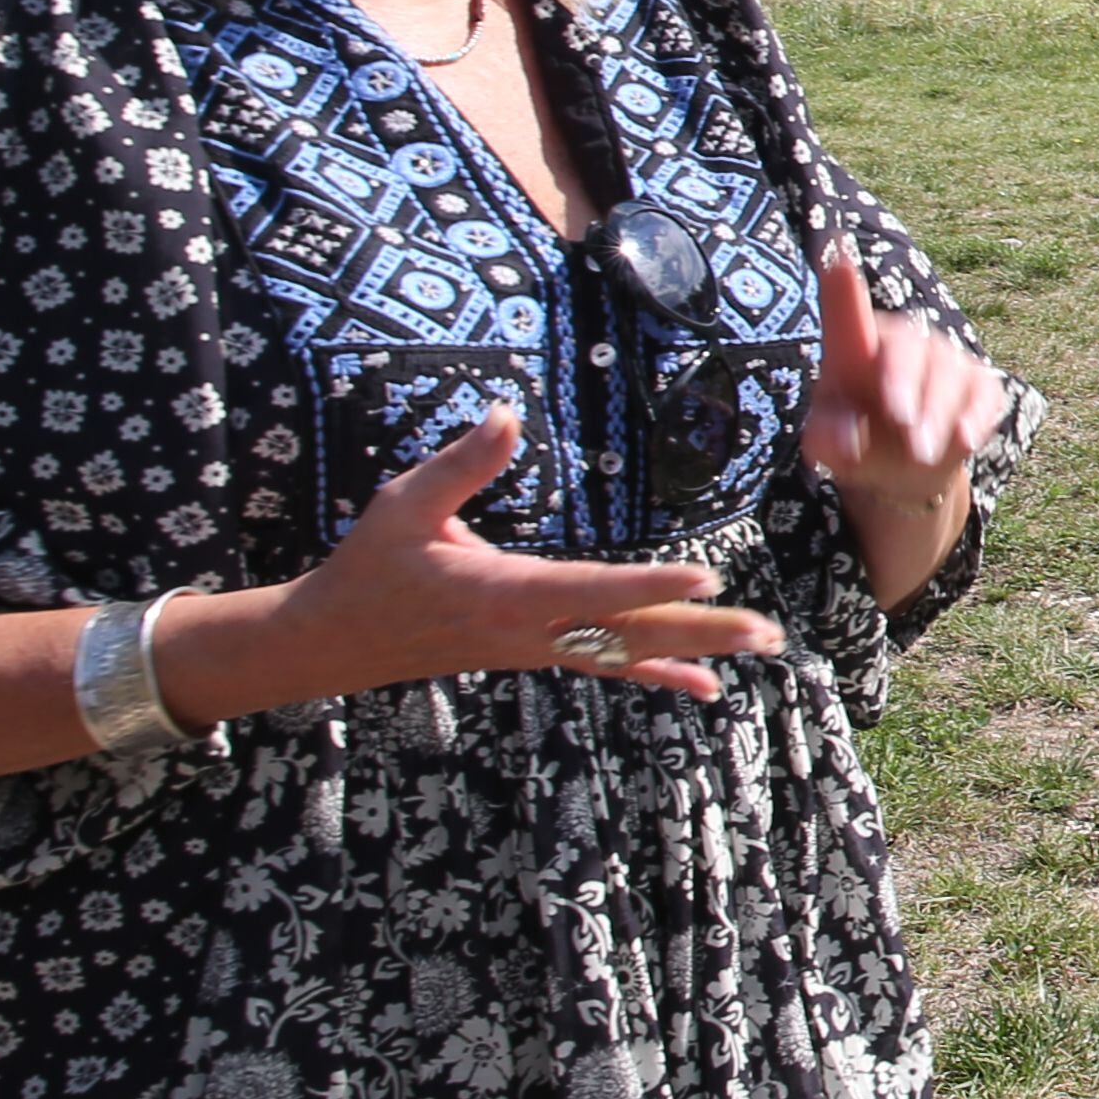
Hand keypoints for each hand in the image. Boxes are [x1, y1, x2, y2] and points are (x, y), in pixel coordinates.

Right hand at [156, 405, 783, 722]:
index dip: (649, 584)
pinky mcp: (535, 653)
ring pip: (629, 654)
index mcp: (502, 593)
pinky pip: (609, 667)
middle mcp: (528, 631)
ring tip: (762, 647)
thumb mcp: (402, 505)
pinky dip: (660, 674)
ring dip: (696, 651)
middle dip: (700, 632)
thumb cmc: (369, 565)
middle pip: (628, 634)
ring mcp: (535, 649)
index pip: (590, 590)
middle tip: (766, 632)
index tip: (707, 579)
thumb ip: (460, 464)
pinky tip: (707, 686)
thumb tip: (504, 412)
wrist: (332, 641)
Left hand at [805, 241, 1003, 603]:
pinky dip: (974, 416)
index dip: (842, 285)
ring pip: (948, 374)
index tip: (835, 250)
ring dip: (937, 412)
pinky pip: (983, 394)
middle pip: (906, 347)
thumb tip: (844, 440)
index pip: (847, 313)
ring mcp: (946, 361)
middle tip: (900, 419)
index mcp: (855, 349)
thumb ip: (827, 438)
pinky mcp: (981, 385)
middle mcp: (903, 343)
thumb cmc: (857, 440)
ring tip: (922, 452)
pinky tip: (962, 440)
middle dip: (905, 381)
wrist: (905, 468)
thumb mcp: (830, 444)